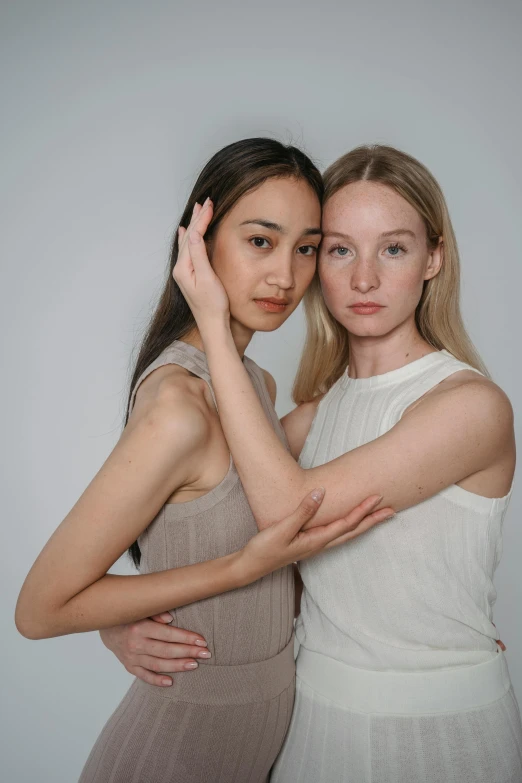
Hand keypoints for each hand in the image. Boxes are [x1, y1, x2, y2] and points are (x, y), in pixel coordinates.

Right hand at [99, 615, 210, 686]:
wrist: (105, 626)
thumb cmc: (129, 614)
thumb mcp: (141, 608)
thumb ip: (156, 612)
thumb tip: (170, 619)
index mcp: (140, 627)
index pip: (168, 634)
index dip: (186, 638)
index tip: (202, 641)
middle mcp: (135, 643)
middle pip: (166, 651)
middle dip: (188, 652)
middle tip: (205, 654)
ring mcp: (131, 657)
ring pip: (158, 664)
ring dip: (177, 665)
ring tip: (194, 665)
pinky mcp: (129, 666)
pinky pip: (144, 676)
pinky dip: (157, 680)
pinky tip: (170, 682)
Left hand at [173, 198, 229, 331]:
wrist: (213, 325)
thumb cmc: (213, 305)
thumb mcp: (206, 278)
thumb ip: (198, 255)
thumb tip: (192, 233)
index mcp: (183, 267)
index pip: (192, 236)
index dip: (201, 220)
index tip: (210, 205)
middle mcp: (181, 268)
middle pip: (188, 237)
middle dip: (197, 219)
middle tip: (206, 202)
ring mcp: (185, 272)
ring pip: (188, 242)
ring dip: (194, 225)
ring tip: (198, 211)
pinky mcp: (191, 276)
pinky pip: (190, 250)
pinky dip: (191, 238)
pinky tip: (186, 234)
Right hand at [239, 489, 393, 581]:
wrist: (251, 567)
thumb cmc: (264, 549)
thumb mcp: (283, 528)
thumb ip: (303, 511)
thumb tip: (321, 493)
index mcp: (317, 541)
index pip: (346, 523)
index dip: (363, 510)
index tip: (377, 497)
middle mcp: (320, 545)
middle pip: (353, 531)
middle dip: (372, 520)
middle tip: (391, 509)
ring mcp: (315, 546)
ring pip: (346, 534)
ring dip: (364, 524)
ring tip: (377, 516)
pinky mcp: (309, 544)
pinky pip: (336, 534)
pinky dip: (349, 527)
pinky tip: (349, 523)